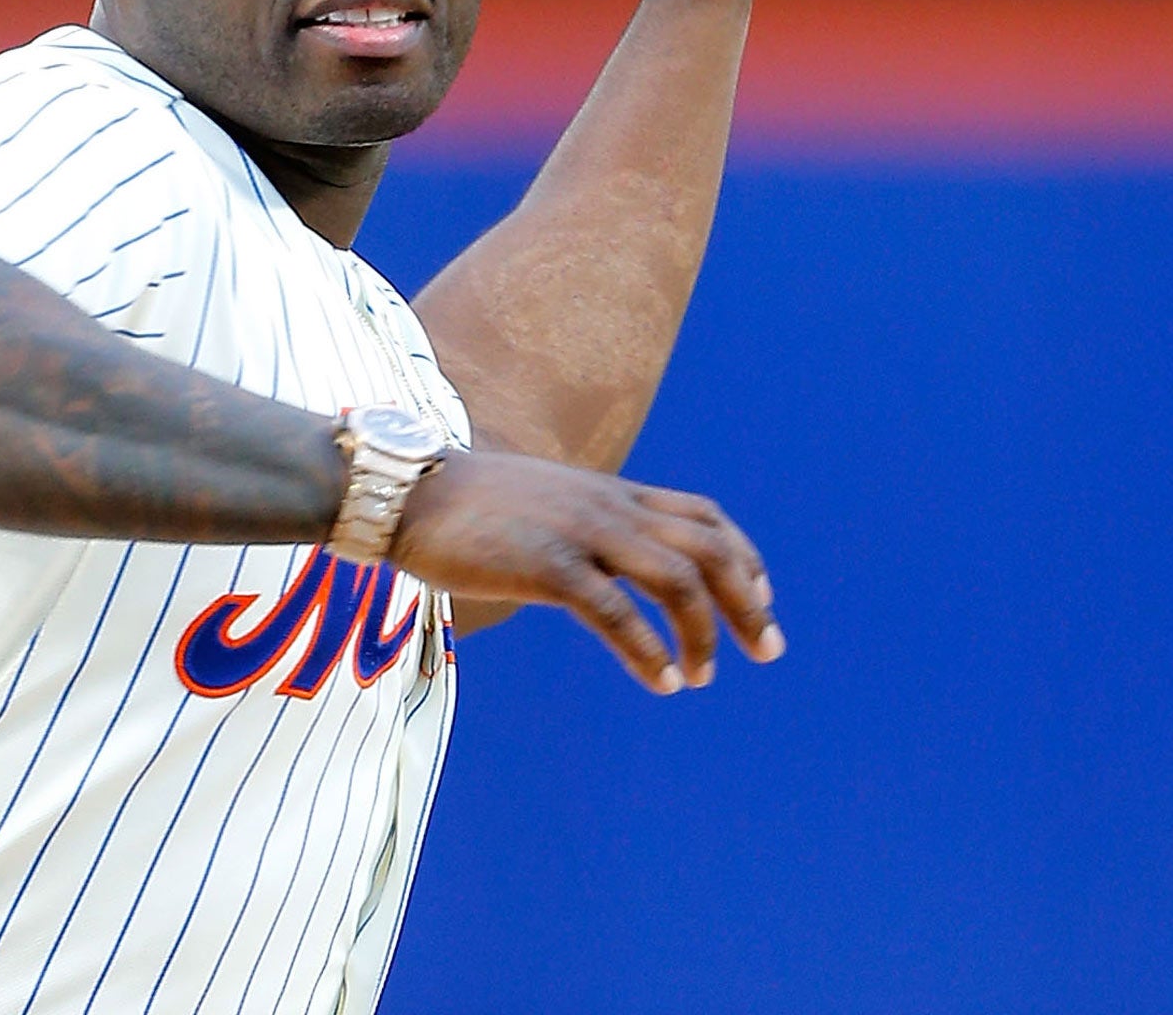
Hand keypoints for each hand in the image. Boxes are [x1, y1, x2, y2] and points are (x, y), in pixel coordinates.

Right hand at [390, 448, 783, 693]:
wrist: (404, 492)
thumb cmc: (461, 505)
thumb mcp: (539, 503)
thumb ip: (576, 525)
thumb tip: (594, 564)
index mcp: (607, 493)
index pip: (701, 514)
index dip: (742, 556)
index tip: (761, 596)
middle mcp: (607, 507)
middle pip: (707, 548)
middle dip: (748, 601)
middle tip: (768, 649)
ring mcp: (580, 533)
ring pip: (677, 579)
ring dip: (703, 632)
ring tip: (703, 676)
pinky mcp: (547, 564)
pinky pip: (617, 612)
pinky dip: (649, 651)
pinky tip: (663, 681)